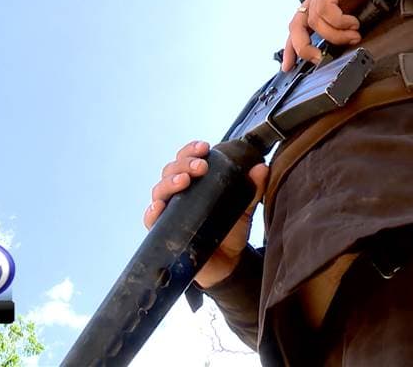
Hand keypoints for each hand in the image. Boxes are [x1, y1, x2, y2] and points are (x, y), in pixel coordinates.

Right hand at [144, 140, 268, 287]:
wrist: (228, 264)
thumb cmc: (231, 231)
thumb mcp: (244, 208)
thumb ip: (253, 189)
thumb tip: (262, 168)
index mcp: (195, 183)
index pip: (186, 159)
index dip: (191, 151)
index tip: (204, 148)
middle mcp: (179, 194)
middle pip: (171, 171)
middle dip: (184, 164)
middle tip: (201, 167)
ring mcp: (169, 213)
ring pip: (160, 191)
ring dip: (169, 183)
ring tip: (183, 181)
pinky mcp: (164, 233)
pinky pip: (151, 220)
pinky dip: (152, 212)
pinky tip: (158, 208)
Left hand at [282, 0, 387, 70]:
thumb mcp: (348, 17)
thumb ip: (338, 31)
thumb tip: (335, 53)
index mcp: (315, 7)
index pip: (295, 30)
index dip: (290, 49)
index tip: (288, 67)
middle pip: (295, 27)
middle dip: (302, 47)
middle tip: (317, 58)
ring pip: (315, 23)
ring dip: (335, 35)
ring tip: (353, 36)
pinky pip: (326, 11)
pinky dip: (341, 22)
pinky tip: (354, 23)